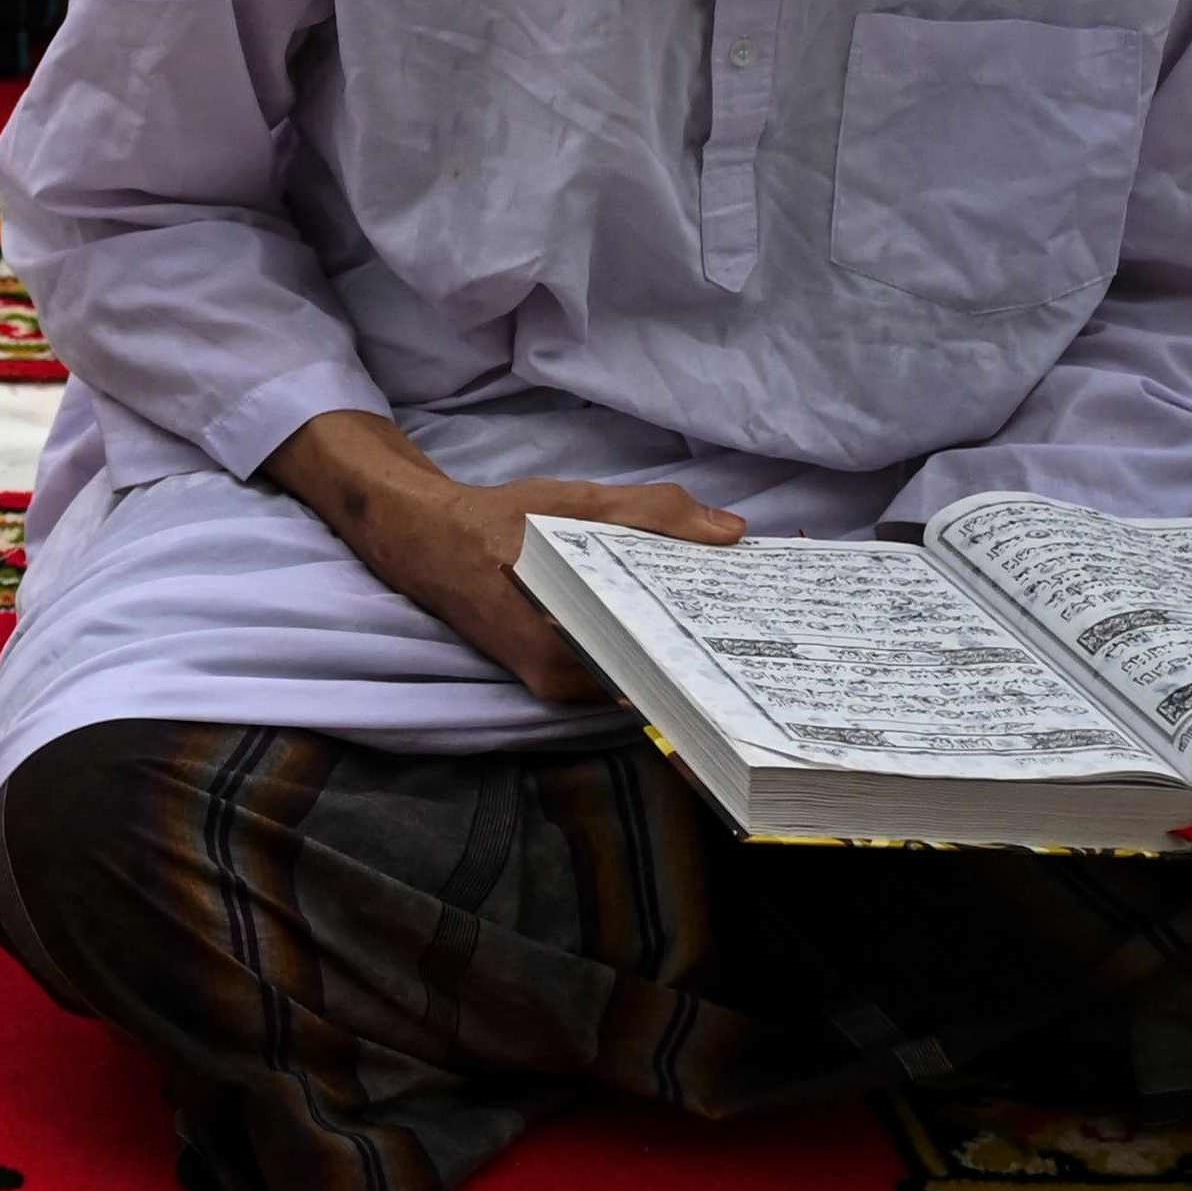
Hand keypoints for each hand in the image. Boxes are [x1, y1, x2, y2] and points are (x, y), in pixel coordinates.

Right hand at [259, 407, 745, 703]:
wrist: (427, 543)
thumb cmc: (497, 523)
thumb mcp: (574, 502)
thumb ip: (653, 514)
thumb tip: (731, 532)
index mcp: (569, 649)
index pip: (665, 665)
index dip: (717, 645)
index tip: (764, 621)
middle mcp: (565, 683)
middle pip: (659, 672)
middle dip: (708, 641)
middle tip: (760, 608)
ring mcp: (560, 688)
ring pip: (643, 671)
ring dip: (681, 642)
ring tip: (727, 607)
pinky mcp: (558, 681)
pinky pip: (622, 666)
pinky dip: (650, 641)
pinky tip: (675, 613)